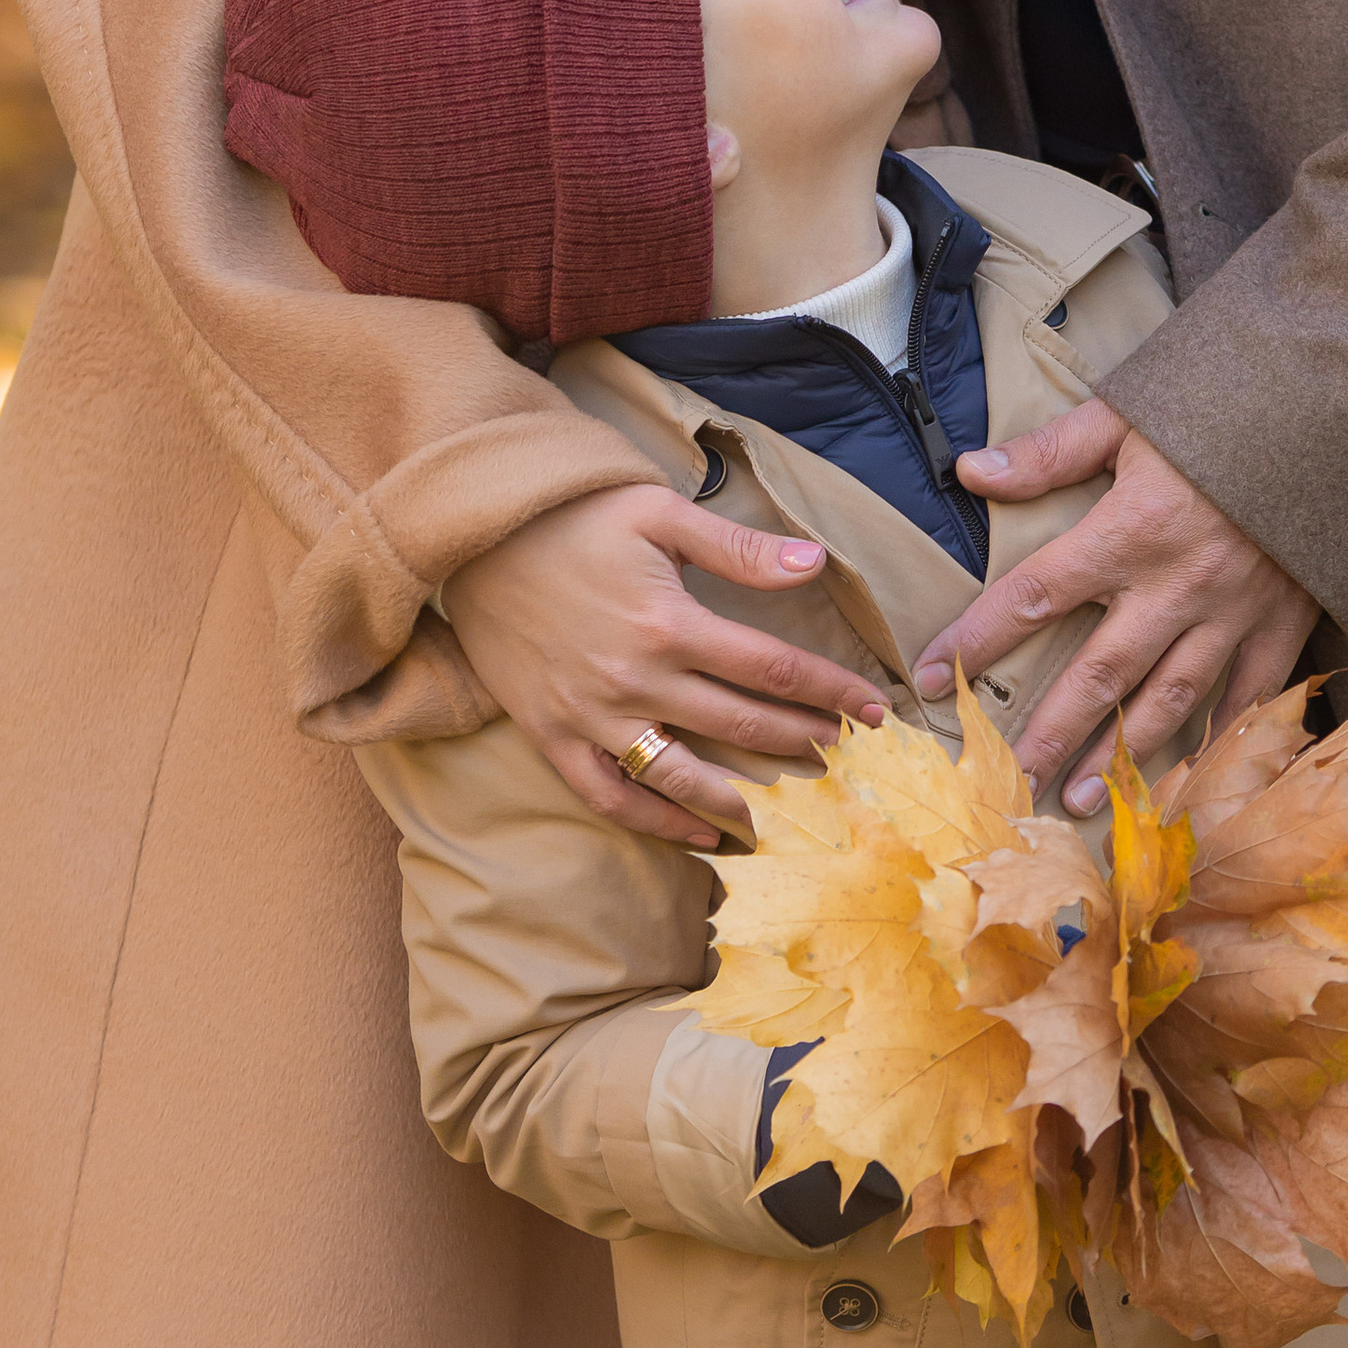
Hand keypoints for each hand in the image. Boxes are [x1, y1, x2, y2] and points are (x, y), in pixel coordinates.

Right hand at [442, 482, 886, 851]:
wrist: (474, 534)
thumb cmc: (573, 514)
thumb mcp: (659, 513)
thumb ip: (738, 549)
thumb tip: (815, 564)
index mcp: (668, 623)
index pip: (772, 669)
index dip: (830, 690)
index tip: (874, 709)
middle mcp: (635, 680)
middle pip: (741, 726)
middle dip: (807, 743)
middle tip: (854, 758)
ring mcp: (591, 716)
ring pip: (683, 777)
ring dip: (746, 800)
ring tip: (796, 812)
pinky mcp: (552, 736)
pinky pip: (611, 797)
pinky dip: (658, 822)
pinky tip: (702, 834)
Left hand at [912, 399, 1316, 810]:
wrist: (1331, 414)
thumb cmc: (1221, 409)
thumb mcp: (1128, 415)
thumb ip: (1051, 453)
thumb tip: (970, 470)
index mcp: (1130, 530)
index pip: (1035, 594)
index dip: (978, 638)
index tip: (932, 676)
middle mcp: (1177, 584)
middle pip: (1099, 672)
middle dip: (1050, 731)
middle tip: (1009, 780)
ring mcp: (1233, 611)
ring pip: (1169, 700)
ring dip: (1122, 754)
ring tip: (1081, 799)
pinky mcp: (1282, 622)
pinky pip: (1249, 696)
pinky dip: (1220, 741)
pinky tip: (1188, 778)